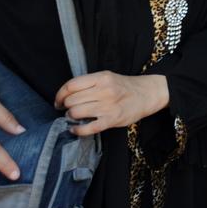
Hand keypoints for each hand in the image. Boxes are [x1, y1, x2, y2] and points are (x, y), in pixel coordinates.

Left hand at [54, 72, 168, 136]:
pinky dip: (77, 130)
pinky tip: (75, 129)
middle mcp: (104, 90)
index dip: (60, 94)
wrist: (148, 94)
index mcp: (102, 77)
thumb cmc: (125, 86)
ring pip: (76, 112)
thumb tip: (67, 94)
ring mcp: (108, 106)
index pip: (71, 85)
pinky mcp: (112, 120)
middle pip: (72, 100)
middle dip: (66, 106)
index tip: (58, 100)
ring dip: (71, 116)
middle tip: (68, 108)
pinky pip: (88, 128)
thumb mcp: (108, 77)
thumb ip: (89, 83)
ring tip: (74, 116)